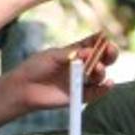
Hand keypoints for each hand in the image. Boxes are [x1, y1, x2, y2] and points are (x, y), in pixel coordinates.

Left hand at [4, 34, 119, 110]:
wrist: (24, 88)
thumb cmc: (36, 67)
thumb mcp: (53, 56)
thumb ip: (71, 54)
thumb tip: (91, 52)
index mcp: (75, 52)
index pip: (93, 44)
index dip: (100, 41)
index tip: (104, 38)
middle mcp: (82, 65)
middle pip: (102, 59)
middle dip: (109, 53)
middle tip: (110, 50)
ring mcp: (82, 81)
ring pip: (100, 75)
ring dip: (101, 70)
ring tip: (97, 68)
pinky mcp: (80, 96)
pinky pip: (96, 92)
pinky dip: (104, 88)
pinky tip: (109, 83)